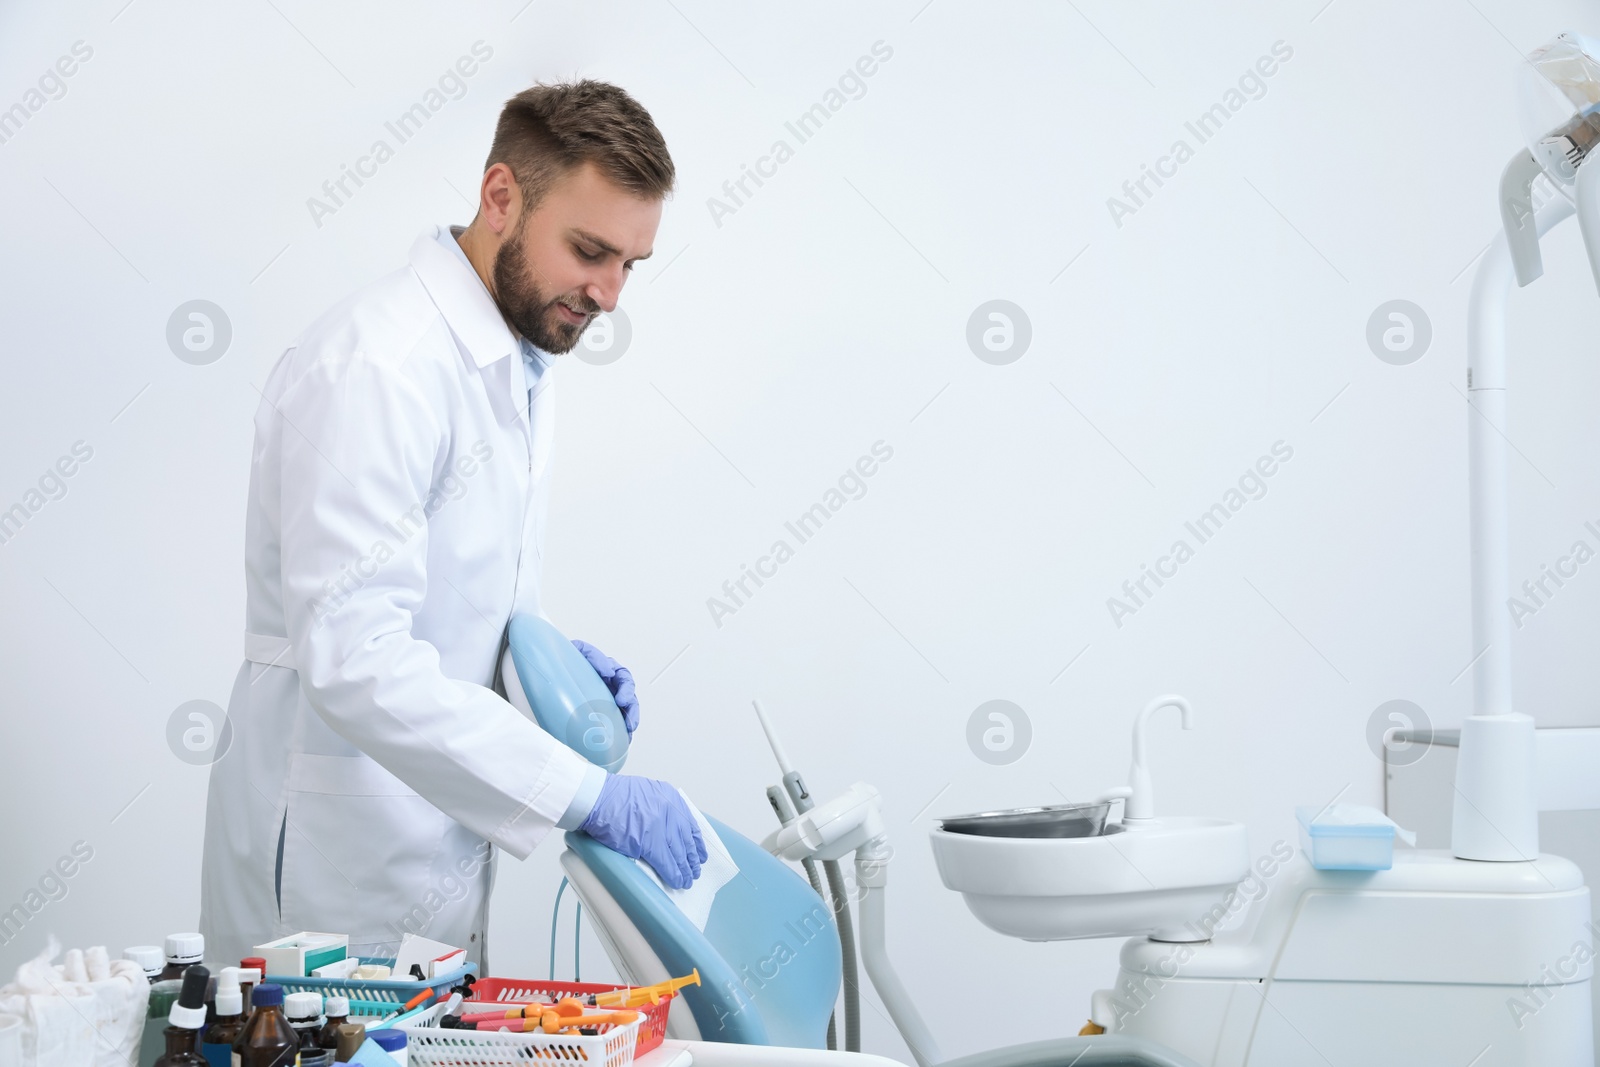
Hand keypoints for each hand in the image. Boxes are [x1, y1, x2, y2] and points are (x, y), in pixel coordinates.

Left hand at [572, 639, 638, 735]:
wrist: (546, 670)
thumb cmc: (564, 658)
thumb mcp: (579, 649)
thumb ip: (593, 656)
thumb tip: (608, 671)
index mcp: (607, 671)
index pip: (623, 678)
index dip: (626, 689)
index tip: (621, 700)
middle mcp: (608, 686)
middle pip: (628, 698)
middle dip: (631, 709)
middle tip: (629, 719)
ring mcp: (603, 699)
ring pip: (623, 711)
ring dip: (628, 721)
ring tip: (628, 731)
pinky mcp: (596, 712)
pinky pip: (613, 722)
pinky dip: (620, 731)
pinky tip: (621, 739)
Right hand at [579, 775, 706, 888]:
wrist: (596, 798)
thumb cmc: (613, 796)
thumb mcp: (647, 793)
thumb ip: (662, 809)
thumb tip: (669, 830)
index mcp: (671, 798)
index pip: (690, 825)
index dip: (696, 843)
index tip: (700, 854)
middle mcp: (671, 810)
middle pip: (687, 841)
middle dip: (692, 859)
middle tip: (694, 871)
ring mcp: (661, 826)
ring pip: (679, 853)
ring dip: (684, 869)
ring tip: (687, 880)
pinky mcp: (649, 842)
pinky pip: (666, 862)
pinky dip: (673, 874)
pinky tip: (677, 881)